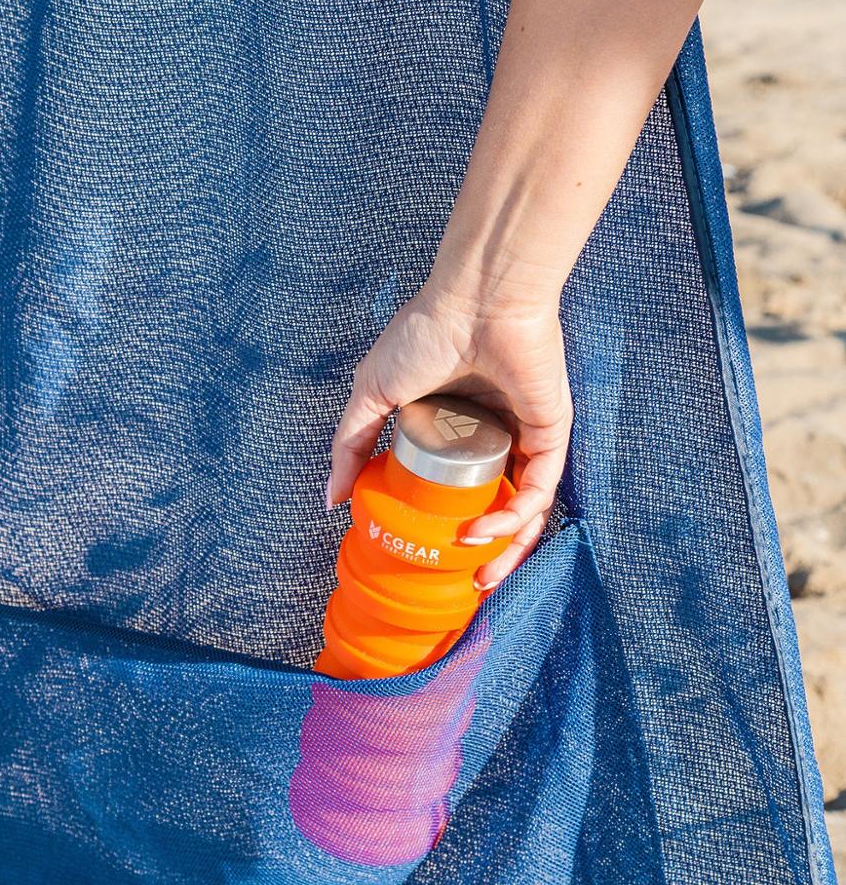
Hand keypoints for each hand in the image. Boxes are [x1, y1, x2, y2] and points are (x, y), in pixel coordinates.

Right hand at [327, 275, 571, 591]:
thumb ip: (350, 446)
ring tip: (480, 574)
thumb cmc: (424, 335)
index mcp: (457, 429)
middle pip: (498, 508)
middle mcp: (496, 438)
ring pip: (525, 509)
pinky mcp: (551, 433)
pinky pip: (540, 489)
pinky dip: (515, 518)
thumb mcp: (371, 395)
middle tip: (467, 585)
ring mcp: (526, 438)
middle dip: (488, 556)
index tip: (427, 557)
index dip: (447, 529)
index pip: (459, 491)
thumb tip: (332, 501)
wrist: (474, 299)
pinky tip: (484, 531)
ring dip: (506, 549)